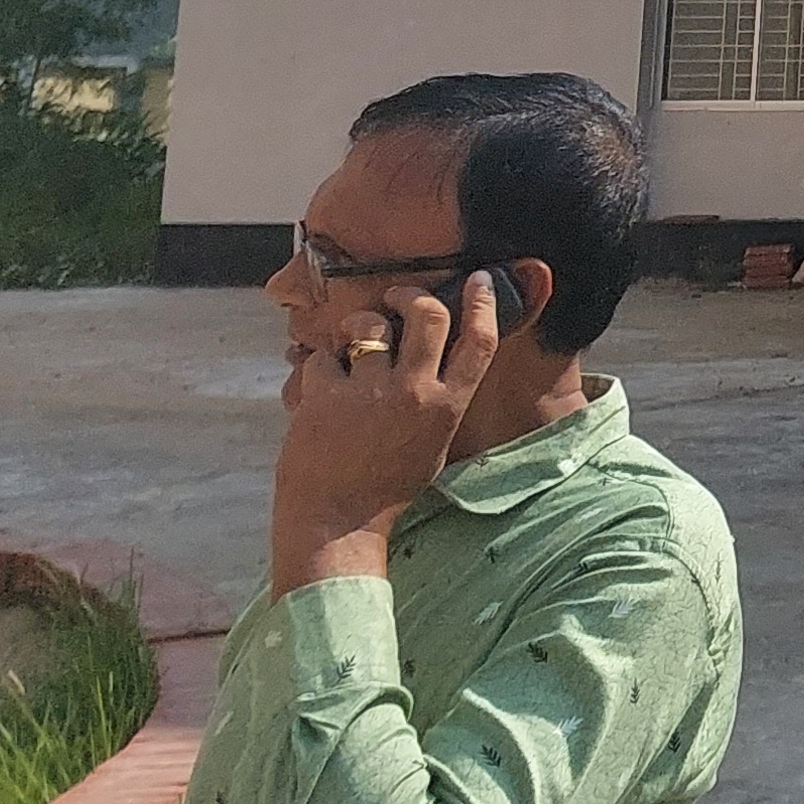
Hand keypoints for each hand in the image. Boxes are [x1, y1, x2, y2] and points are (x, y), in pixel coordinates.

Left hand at [269, 272, 503, 594]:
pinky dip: (320, 365)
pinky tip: (321, 387)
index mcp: (446, 408)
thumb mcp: (433, 442)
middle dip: (410, 296)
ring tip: (351, 344)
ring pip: (369, 325)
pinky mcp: (325, 397)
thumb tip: (437, 352)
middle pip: (428, 314)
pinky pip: (323, 356)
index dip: (482, 303)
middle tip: (397, 299)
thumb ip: (440, 398)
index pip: (479, 341)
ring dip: (357, 328)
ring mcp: (369, 395)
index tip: (478, 280)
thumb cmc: (386, 486)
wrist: (335, 523)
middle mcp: (413, 395)